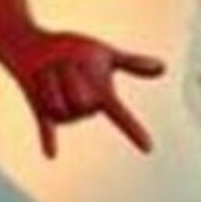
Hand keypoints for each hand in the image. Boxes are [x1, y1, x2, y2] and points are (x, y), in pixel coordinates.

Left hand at [13, 33, 164, 157]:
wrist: (36, 47)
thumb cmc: (73, 50)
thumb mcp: (102, 54)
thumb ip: (131, 63)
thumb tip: (164, 68)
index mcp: (102, 97)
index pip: (121, 116)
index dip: (134, 131)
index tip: (149, 148)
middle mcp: (84, 110)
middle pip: (80, 100)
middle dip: (69, 72)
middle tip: (64, 62)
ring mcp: (63, 113)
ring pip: (59, 104)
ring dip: (50, 79)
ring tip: (49, 70)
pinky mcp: (42, 112)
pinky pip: (46, 129)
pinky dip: (49, 141)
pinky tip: (51, 155)